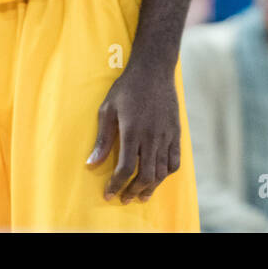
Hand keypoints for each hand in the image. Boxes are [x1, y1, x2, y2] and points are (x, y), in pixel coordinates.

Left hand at [86, 63, 181, 203]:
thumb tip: (92, 164)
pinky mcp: (176, 132)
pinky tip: (158, 177)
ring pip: (162, 171)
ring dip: (150, 187)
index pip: (126, 168)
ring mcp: (166, 135)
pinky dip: (167, 174)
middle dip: (133, 191)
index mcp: (133, 131)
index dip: (116, 185)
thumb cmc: (127, 88)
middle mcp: (152, 136)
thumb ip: (103, 140)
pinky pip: (175, 160)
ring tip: (141, 195)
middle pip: (146, 175)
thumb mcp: (108, 110)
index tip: (109, 194)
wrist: (154, 70)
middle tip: (124, 198)